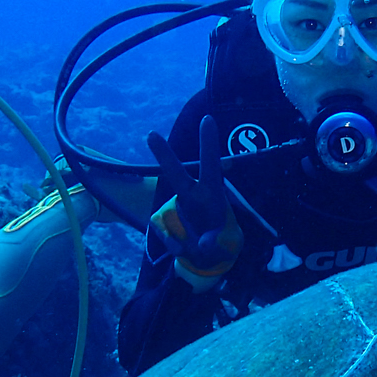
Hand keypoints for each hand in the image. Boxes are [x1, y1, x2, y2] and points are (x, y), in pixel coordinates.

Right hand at [147, 116, 241, 285]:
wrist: (205, 257)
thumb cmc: (220, 242)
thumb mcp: (225, 245)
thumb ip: (217, 245)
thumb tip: (202, 246)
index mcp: (212, 193)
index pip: (212, 165)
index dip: (209, 143)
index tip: (208, 119)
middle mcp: (191, 195)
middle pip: (176, 173)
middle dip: (164, 155)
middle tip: (151, 134)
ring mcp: (174, 206)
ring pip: (169, 217)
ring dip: (181, 238)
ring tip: (198, 249)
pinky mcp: (161, 221)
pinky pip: (163, 232)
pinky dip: (174, 246)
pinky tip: (185, 251)